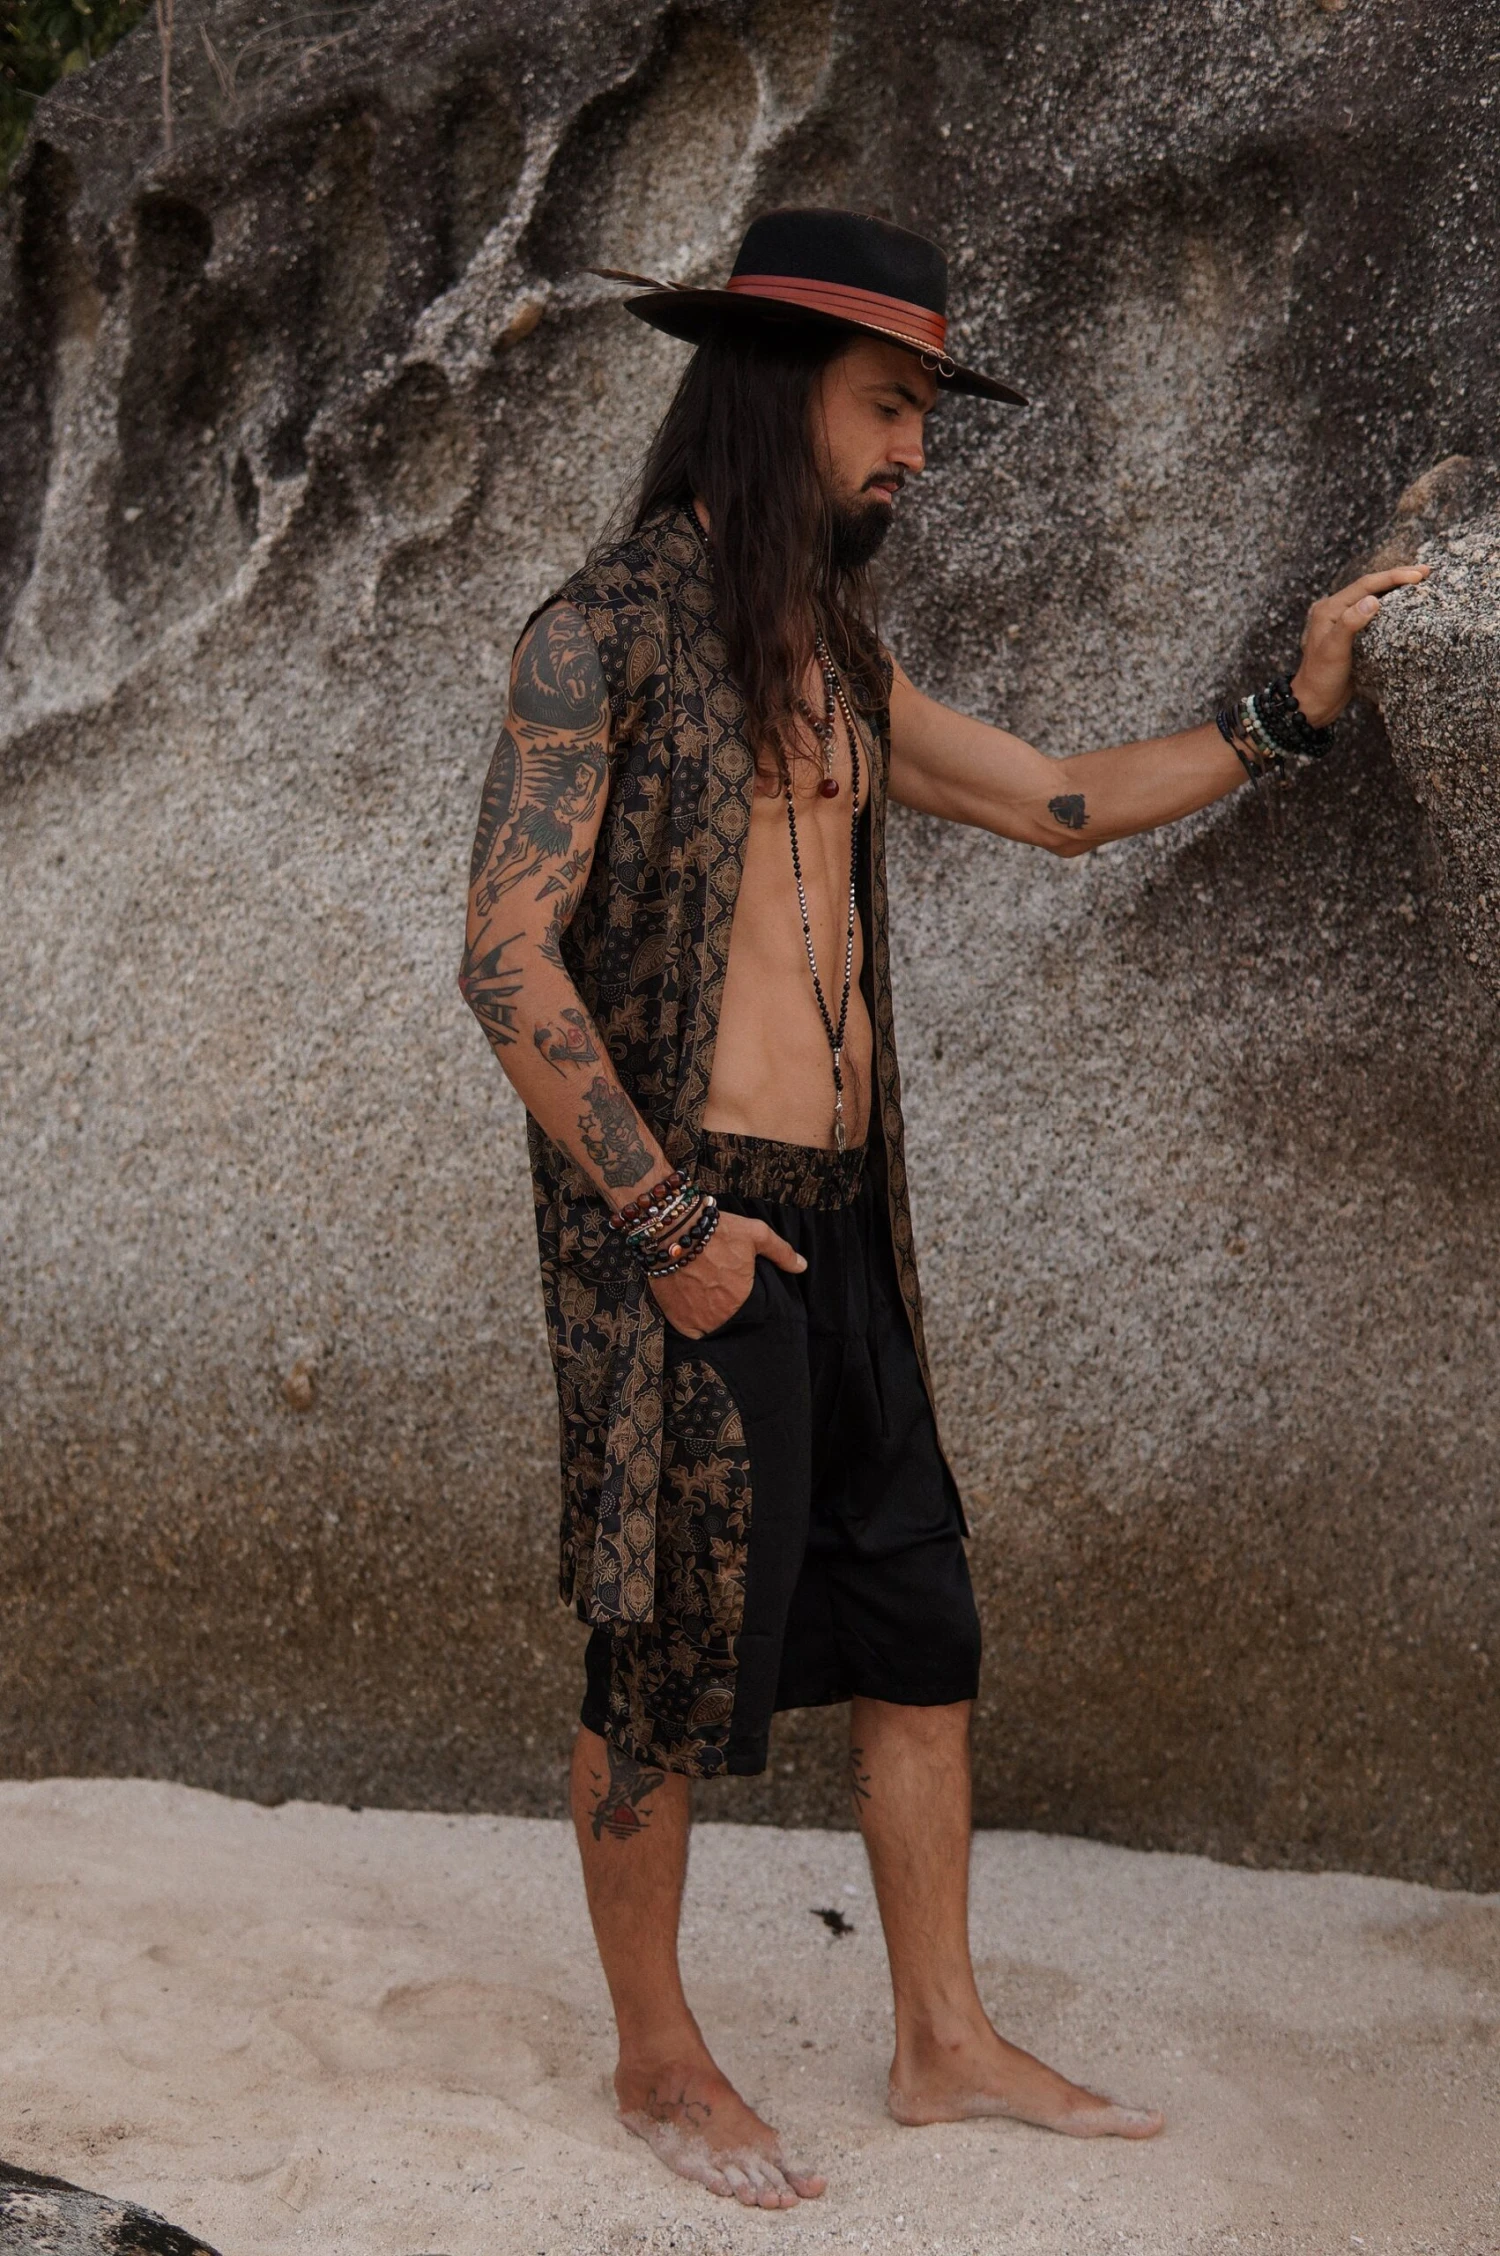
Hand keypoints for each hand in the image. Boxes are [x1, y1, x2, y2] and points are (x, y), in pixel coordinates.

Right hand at [648, 1209, 805, 1337]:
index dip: (740, 1298)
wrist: (673, 1231)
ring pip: (710, 1327)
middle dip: (724, 1306)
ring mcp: (698, 1320)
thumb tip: (802, 1267)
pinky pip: (689, 1332)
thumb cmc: (717, 1231)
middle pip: (728, 1319)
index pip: (749, 1310)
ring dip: (709, 1317)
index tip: (732, 1286)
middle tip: (715, 1288)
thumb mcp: (756, 1234)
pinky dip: (690, 1323)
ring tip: (702, 1297)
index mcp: (743, 1299)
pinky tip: (689, 1306)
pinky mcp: (677, 1319)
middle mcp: (722, 1315)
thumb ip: (781, 1252)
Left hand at [1290, 565, 1429, 727]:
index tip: (1418, 575)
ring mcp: (1342, 621)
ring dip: (1395, 589)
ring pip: (1372, 597)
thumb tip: (1372, 600)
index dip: (1393, 577)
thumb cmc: (1321, 678)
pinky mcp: (1351, 634)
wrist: (1313, 703)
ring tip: (1420, 582)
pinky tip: (1405, 604)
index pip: (1365, 585)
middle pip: (1370, 586)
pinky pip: (1373, 614)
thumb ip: (1349, 624)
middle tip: (1426, 572)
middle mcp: (1335, 610)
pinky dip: (1390, 606)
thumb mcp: (1333, 651)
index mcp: (1329, 609)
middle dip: (1398, 578)